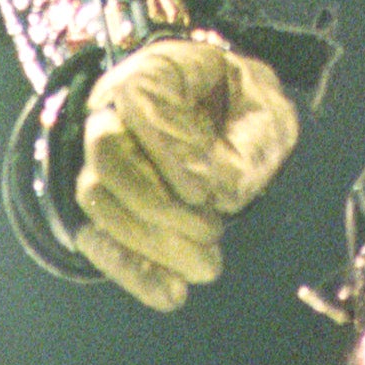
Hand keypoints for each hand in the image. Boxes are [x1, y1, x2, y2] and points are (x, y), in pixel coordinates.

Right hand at [71, 35, 298, 311]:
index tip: (202, 191)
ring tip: (207, 265)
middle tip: (212, 232)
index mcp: (156, 69)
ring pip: (97, 199)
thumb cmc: (245, 105)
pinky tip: (172, 295)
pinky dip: (132, 270)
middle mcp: (112, 108)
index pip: (138, 98)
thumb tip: (217, 195)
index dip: (165, 148)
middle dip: (157, 203)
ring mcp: (98, 156)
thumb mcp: (266, 111)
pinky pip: (98, 238)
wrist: (223, 111)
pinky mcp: (101, 203)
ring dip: (149, 240)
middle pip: (107, 154)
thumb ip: (248, 146)